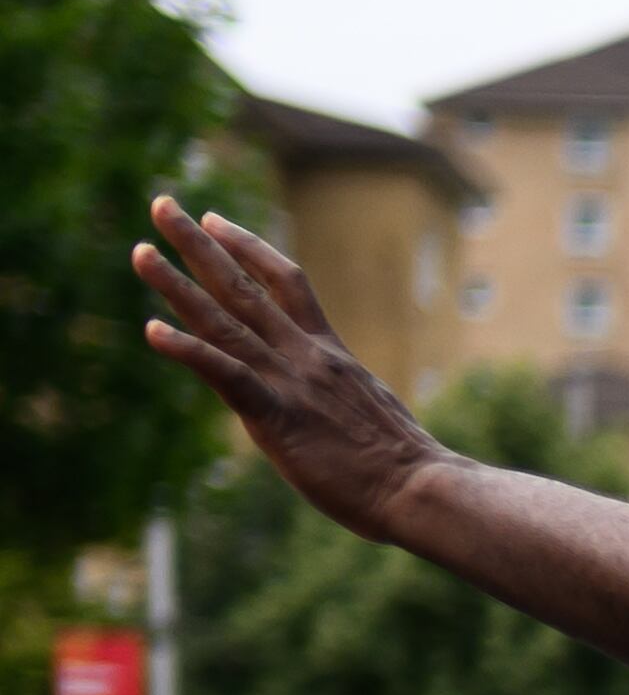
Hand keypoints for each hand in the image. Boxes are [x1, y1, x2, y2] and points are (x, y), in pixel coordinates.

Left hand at [132, 196, 450, 544]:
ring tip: (140, 253)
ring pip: (224, 323)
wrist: (420, 489)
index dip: (248, 248)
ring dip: (177, 285)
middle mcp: (306, 357)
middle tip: (163, 205)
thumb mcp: (374, 413)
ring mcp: (291, 384)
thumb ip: (343, 397)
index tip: (217, 221)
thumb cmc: (407, 468)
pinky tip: (151, 330)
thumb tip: (341, 406)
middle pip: (244, 287)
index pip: (287, 284)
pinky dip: (188, 351)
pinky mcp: (278, 417)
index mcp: (330, 354)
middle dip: (199, 244)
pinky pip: (226, 376)